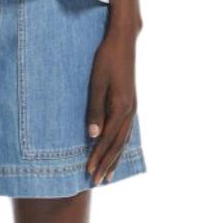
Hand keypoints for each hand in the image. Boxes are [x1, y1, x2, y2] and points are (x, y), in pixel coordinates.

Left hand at [85, 22, 137, 184]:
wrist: (123, 41)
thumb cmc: (106, 59)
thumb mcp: (96, 82)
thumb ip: (95, 109)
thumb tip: (92, 135)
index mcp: (120, 107)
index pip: (107, 140)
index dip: (98, 157)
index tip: (89, 172)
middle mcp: (129, 110)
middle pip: (117, 144)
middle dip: (106, 163)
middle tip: (97, 181)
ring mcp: (132, 107)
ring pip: (124, 139)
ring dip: (115, 157)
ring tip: (109, 173)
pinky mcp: (131, 102)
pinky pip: (127, 130)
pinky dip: (122, 144)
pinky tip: (118, 149)